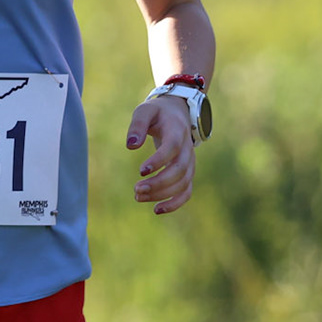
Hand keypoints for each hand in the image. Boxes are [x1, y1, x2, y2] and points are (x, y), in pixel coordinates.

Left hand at [125, 94, 195, 214]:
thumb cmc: (157, 113)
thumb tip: (131, 146)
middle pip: (179, 170)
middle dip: (158, 183)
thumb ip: (137, 125)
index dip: (159, 160)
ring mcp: (190, 162)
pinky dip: (175, 203)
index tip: (140, 171)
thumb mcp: (145, 111)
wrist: (177, 114)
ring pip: (183, 183)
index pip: (172, 148)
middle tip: (136, 189)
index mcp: (177, 131)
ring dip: (162, 194)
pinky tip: (156, 210)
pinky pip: (186, 192)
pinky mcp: (188, 172)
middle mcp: (187, 148)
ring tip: (138, 196)